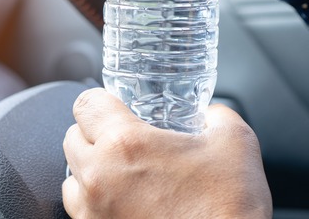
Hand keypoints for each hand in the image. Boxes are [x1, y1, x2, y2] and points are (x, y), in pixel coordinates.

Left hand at [62, 88, 271, 218]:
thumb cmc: (230, 206)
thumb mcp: (236, 141)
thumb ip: (217, 116)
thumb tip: (210, 114)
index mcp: (125, 143)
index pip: (86, 104)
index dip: (102, 100)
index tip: (115, 106)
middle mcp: (99, 177)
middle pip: (72, 137)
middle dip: (94, 133)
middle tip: (124, 140)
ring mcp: (93, 213)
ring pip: (71, 178)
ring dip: (90, 170)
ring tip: (122, 174)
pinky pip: (81, 211)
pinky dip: (95, 202)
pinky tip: (125, 202)